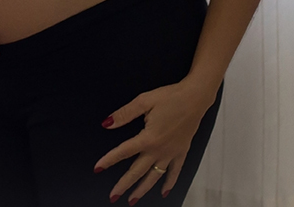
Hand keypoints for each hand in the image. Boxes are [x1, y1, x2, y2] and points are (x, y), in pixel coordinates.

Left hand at [93, 79, 216, 202]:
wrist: (195, 98)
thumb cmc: (171, 97)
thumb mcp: (144, 101)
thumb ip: (124, 114)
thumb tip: (107, 123)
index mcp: (148, 138)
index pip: (123, 151)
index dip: (108, 160)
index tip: (98, 168)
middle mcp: (159, 149)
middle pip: (138, 171)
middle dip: (124, 185)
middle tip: (113, 196)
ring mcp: (171, 153)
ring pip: (154, 176)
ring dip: (143, 189)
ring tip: (133, 200)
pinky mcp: (181, 152)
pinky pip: (174, 172)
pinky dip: (169, 183)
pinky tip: (163, 191)